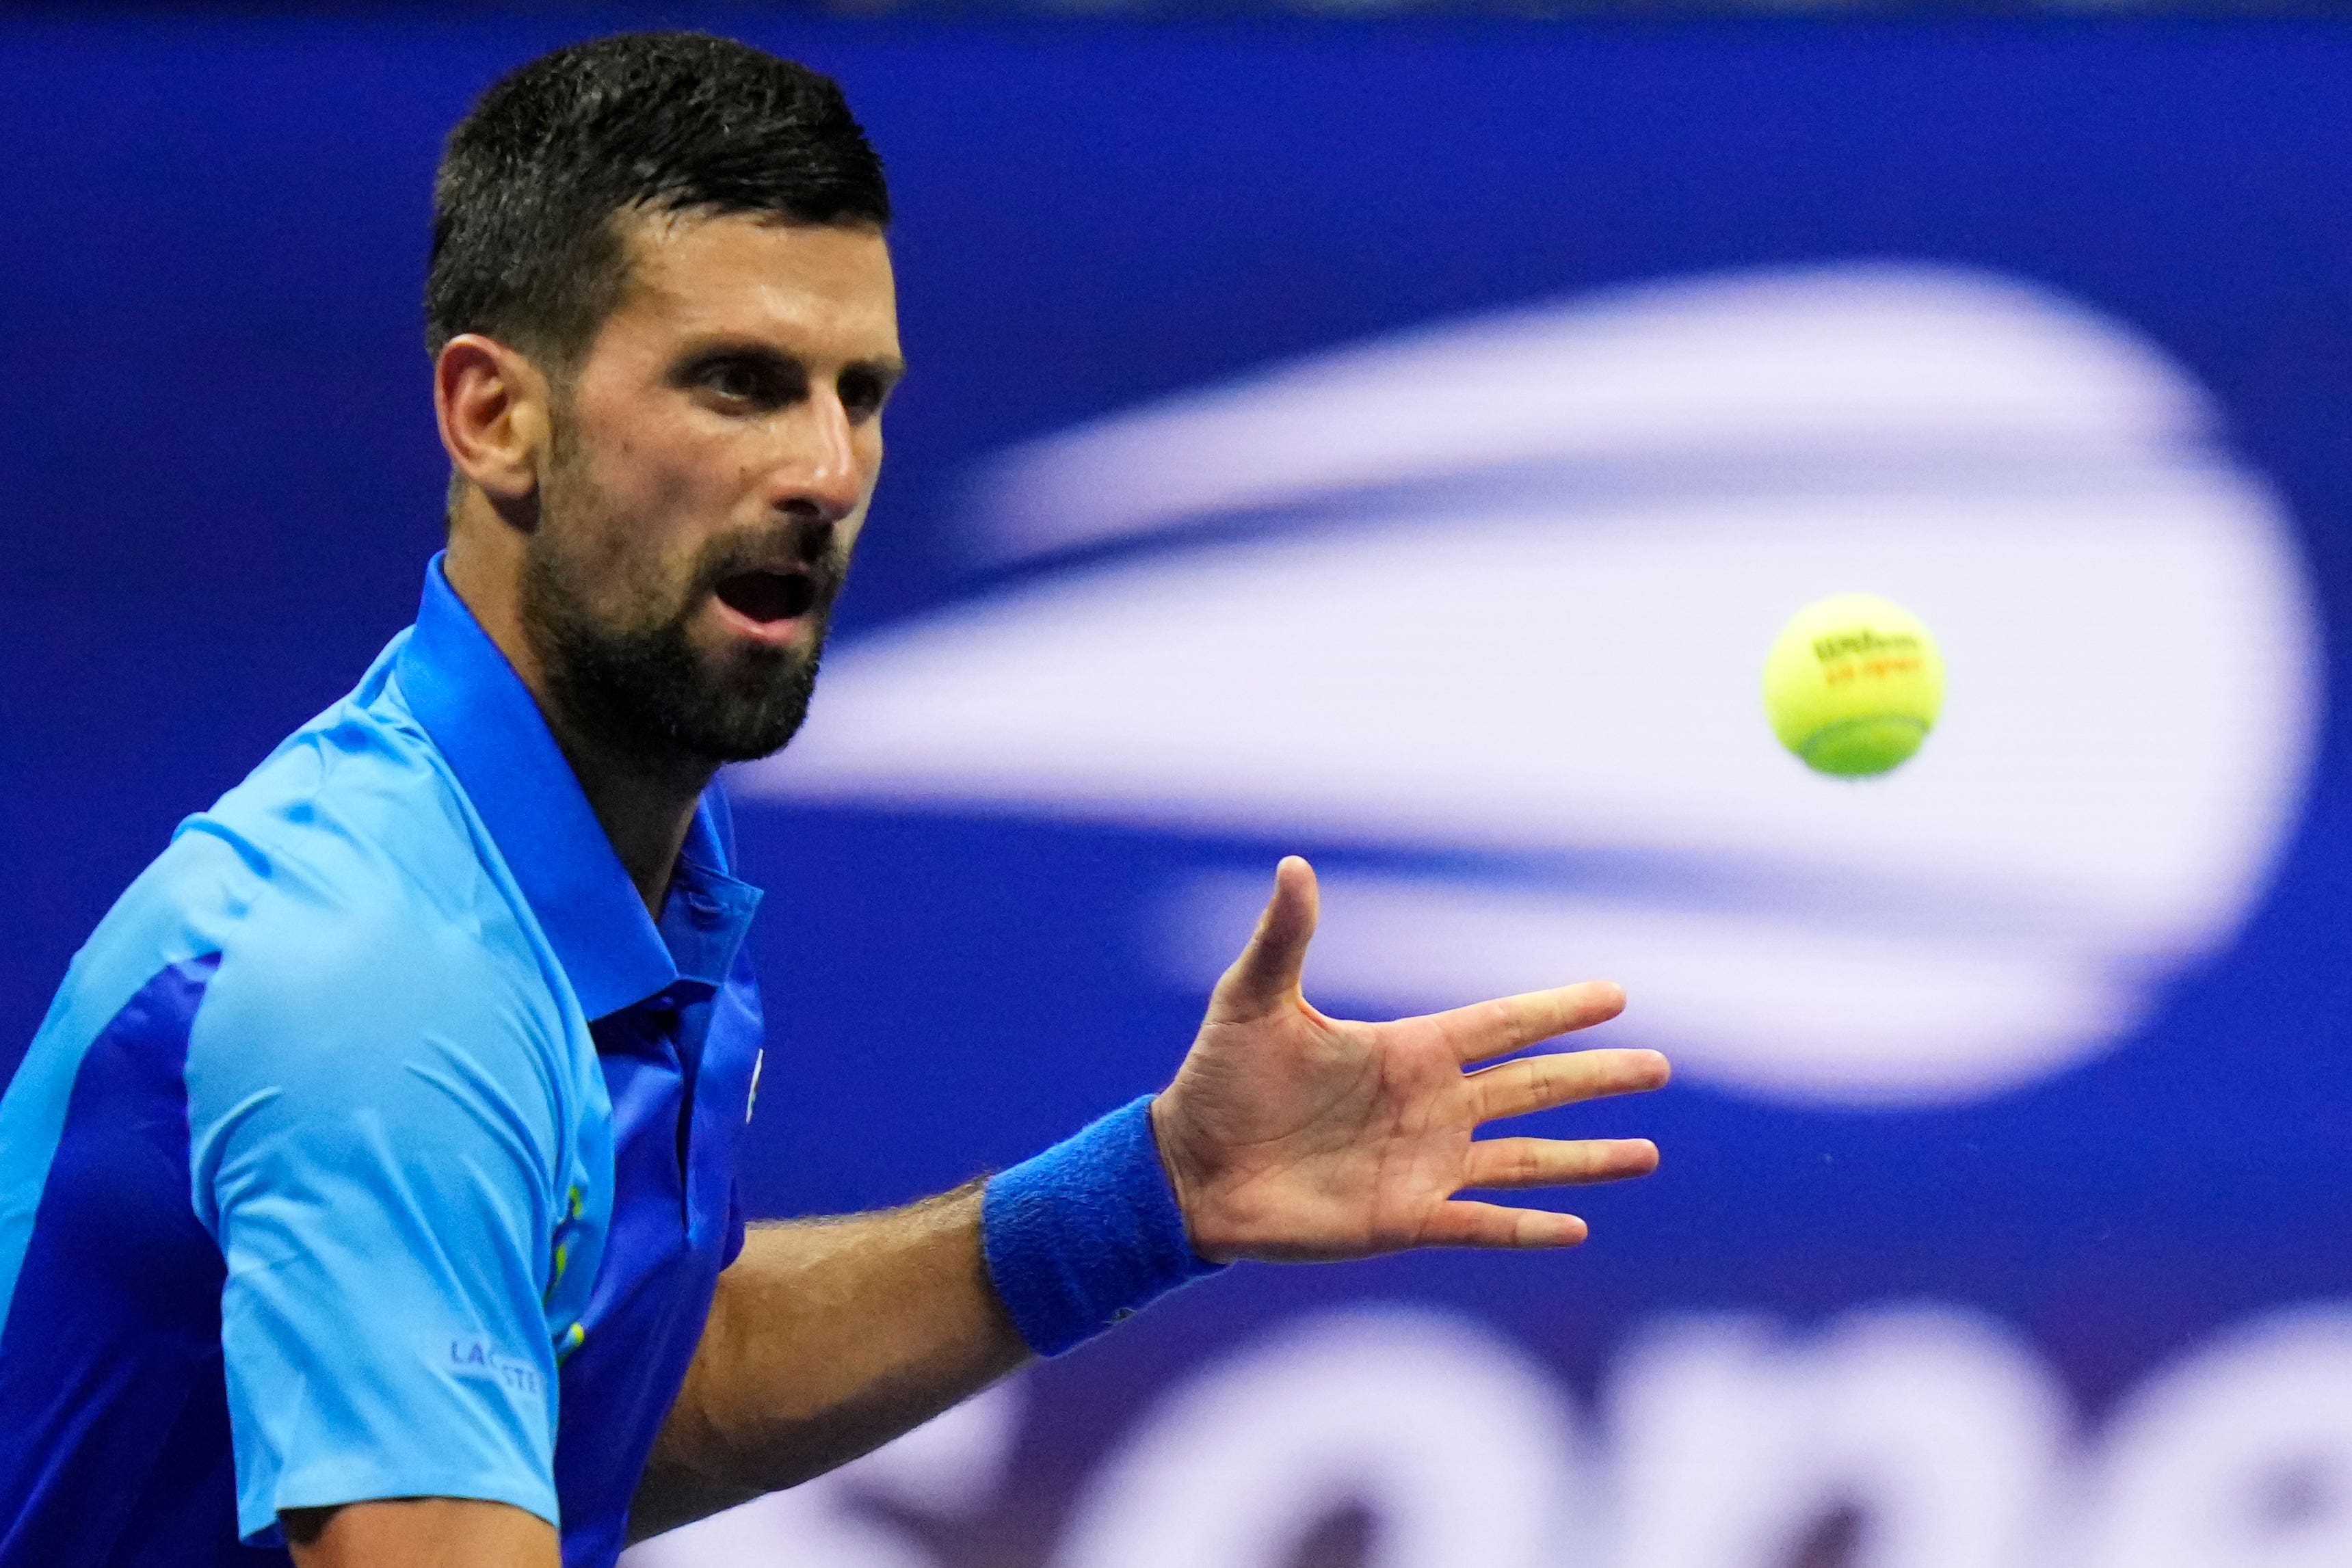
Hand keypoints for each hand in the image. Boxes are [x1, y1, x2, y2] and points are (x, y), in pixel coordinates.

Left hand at [1151, 857, 1668, 1262]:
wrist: (1187, 1170)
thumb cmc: (1218, 1080)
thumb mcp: (1251, 1001)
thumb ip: (1285, 939)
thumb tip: (1294, 864)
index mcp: (1406, 1050)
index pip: (1501, 1023)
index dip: (1557, 1008)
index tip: (1616, 993)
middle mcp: (1429, 1106)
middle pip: (1534, 1087)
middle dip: (1596, 1077)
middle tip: (1658, 1065)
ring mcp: (1424, 1165)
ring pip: (1528, 1159)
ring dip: (1587, 1157)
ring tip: (1647, 1152)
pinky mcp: (1406, 1219)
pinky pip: (1483, 1223)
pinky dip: (1529, 1227)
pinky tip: (1577, 1228)